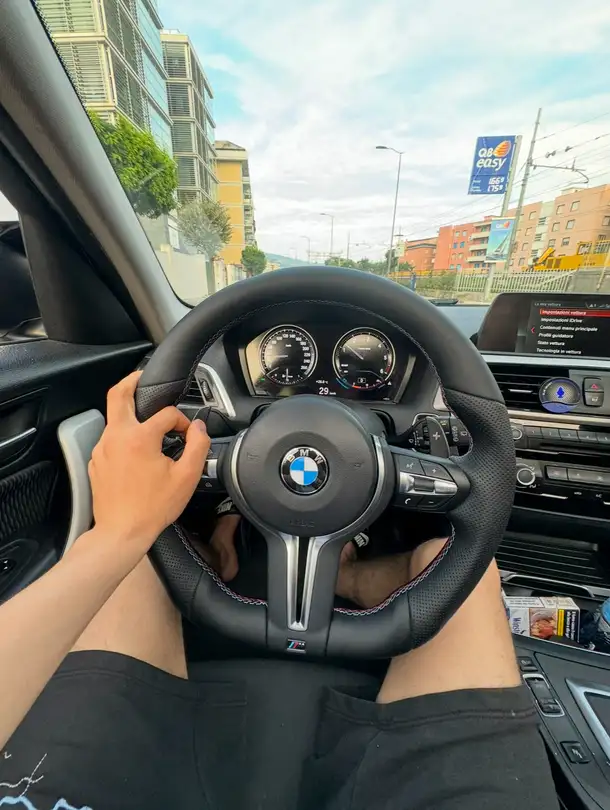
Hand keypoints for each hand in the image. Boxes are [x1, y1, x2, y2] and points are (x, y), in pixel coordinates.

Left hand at [88, 371, 208, 553]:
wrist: (121, 533)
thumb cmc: (152, 509)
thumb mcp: (186, 477)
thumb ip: (198, 446)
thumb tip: (199, 429)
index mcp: (139, 438)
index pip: (166, 414)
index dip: (181, 421)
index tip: (188, 434)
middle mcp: (116, 438)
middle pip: (118, 395)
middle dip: (132, 382)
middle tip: (143, 378)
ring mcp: (102, 449)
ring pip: (114, 419)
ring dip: (130, 414)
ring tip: (146, 419)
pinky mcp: (96, 461)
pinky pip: (110, 439)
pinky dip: (123, 436)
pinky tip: (137, 449)